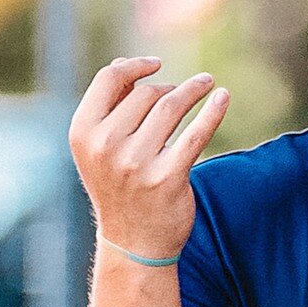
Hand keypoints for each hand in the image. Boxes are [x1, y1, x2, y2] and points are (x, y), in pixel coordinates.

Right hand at [68, 56, 230, 260]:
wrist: (133, 242)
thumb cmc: (119, 187)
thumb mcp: (99, 149)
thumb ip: (109, 109)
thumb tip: (127, 64)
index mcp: (83, 134)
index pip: (108, 79)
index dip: (135, 66)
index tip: (157, 64)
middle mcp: (106, 147)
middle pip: (147, 94)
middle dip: (169, 88)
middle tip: (185, 92)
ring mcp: (136, 163)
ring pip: (172, 107)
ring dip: (194, 89)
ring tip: (207, 84)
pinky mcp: (168, 177)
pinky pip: (196, 133)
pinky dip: (213, 111)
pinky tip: (223, 97)